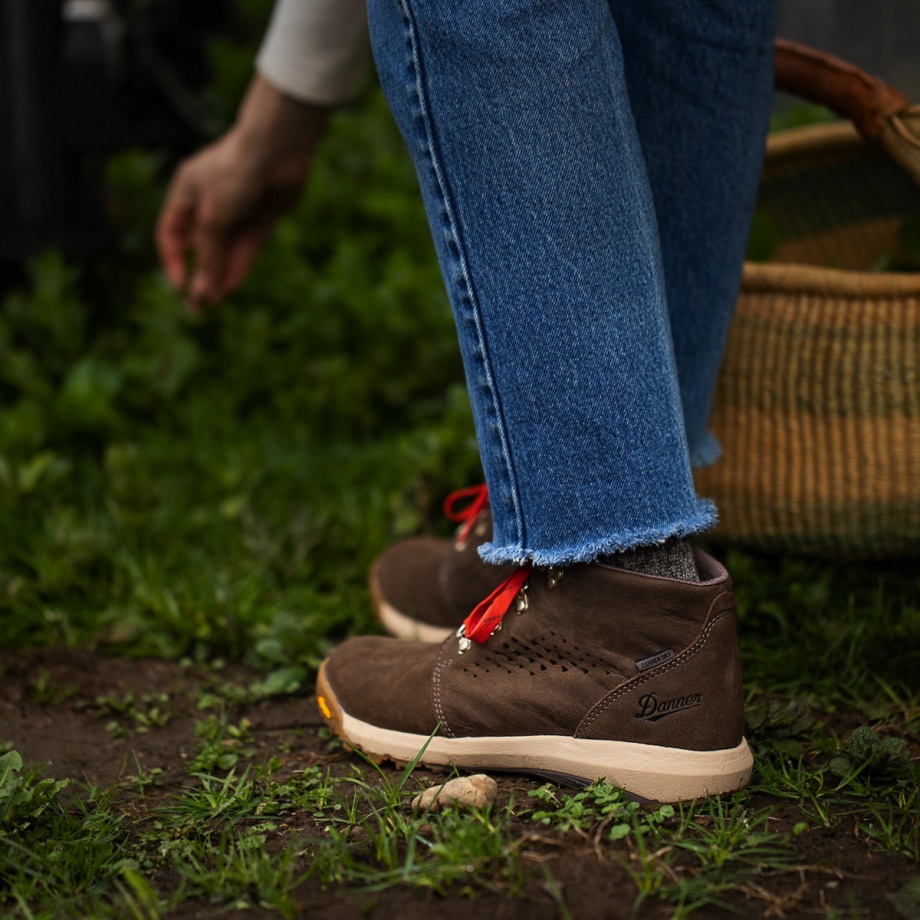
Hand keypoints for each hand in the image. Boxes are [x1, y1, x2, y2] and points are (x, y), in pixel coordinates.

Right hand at [156, 76, 328, 307]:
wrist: (276, 150)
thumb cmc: (236, 174)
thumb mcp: (215, 219)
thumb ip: (209, 258)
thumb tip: (201, 295)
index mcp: (187, 191)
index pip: (171, 232)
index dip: (173, 259)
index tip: (181, 284)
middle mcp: (210, 200)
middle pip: (200, 245)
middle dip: (200, 274)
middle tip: (199, 305)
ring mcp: (238, 209)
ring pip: (225, 249)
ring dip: (219, 275)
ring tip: (214, 302)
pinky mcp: (262, 215)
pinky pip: (246, 246)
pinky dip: (238, 265)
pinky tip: (231, 286)